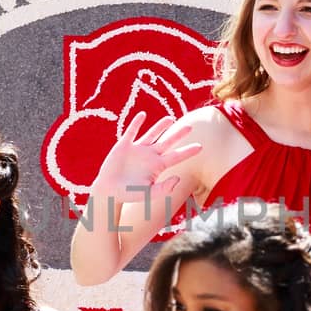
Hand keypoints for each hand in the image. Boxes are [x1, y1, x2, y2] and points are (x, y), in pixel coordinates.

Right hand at [86, 111, 202, 206]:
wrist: (109, 190)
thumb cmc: (129, 195)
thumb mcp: (148, 194)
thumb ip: (163, 189)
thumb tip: (178, 179)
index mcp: (157, 166)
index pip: (176, 156)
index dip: (188, 151)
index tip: (201, 147)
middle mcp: (150, 156)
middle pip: (168, 142)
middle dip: (179, 134)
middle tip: (191, 127)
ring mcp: (137, 149)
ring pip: (152, 134)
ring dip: (161, 126)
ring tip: (170, 118)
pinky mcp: (124, 145)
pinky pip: (132, 131)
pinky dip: (137, 123)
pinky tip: (143, 115)